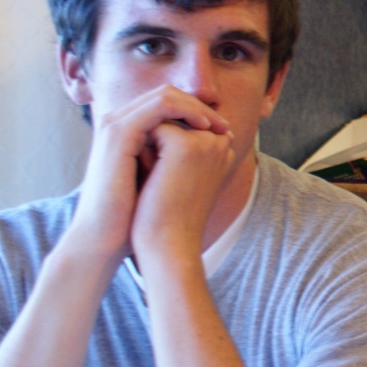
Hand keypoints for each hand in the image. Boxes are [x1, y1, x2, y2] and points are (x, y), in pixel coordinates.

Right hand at [68, 86, 231, 264]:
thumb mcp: (161, 177)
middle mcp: (120, 123)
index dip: (197, 111)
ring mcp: (116, 125)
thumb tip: (212, 145)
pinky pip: (160, 105)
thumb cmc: (134, 214)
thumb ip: (177, 156)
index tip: (222, 129)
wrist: (106, 236)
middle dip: (200, 106)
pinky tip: (204, 128)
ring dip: (197, 107)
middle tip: (223, 125)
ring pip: (166, 95)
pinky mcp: (119, 133)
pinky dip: (186, 111)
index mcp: (128, 132)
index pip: (167, 103)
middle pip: (168, 94)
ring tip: (218, 126)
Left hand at [130, 113, 238, 265]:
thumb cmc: (169, 215)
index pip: (182, 124)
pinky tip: (153, 179)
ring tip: (161, 183)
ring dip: (150, 148)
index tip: (173, 185)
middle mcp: (221, 142)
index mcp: (224, 148)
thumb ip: (179, 146)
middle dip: (157, 146)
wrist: (168, 245)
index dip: (165, 150)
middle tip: (167, 186)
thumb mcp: (181, 174)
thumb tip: (156, 120)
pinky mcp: (186, 146)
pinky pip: (152, 129)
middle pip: (172, 120)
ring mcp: (206, 142)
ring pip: (162, 122)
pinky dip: (143, 152)